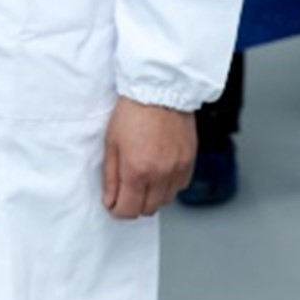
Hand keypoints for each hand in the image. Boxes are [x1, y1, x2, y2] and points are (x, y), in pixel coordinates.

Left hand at [102, 98, 195, 219]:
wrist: (160, 89)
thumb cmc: (134, 111)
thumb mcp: (112, 143)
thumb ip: (111, 177)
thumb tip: (110, 200)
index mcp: (137, 170)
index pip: (128, 210)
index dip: (118, 211)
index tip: (114, 204)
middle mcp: (160, 174)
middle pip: (148, 209)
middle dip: (134, 205)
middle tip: (127, 192)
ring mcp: (177, 168)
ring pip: (166, 200)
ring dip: (153, 197)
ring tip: (144, 180)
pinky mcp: (189, 161)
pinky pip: (180, 187)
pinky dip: (169, 186)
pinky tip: (160, 173)